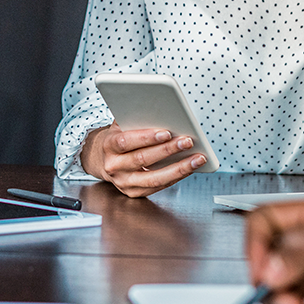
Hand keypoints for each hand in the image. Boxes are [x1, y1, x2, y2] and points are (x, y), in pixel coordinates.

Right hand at [79, 124, 205, 197]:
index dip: (146, 137)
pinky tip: (189, 168)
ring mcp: (124, 182)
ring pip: (154, 178)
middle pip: (143, 159)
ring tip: (197, 159)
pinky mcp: (134, 192)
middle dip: (168, 150)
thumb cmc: (119, 139)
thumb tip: (160, 111)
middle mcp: (114, 166)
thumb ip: (135, 119)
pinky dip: (177, 177)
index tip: (167, 132)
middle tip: (188, 142)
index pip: (126, 141)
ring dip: (179, 168)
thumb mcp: (121, 126)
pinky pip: (159, 186)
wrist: (105, 160)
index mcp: (109, 146)